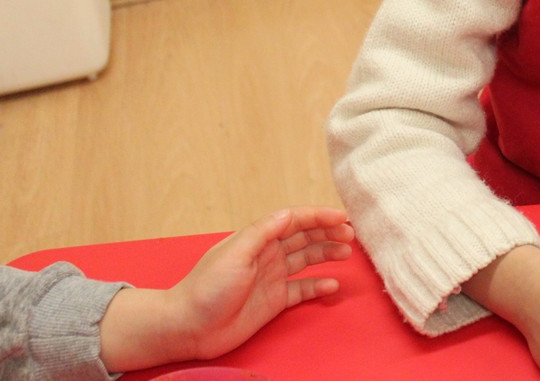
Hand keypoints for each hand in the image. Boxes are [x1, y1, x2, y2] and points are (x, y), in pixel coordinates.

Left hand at [99, 206, 353, 371]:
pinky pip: (302, 290)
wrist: (189, 326)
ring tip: (346, 254)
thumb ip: (262, 232)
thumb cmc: (207, 287)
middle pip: (304, 238)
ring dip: (326, 254)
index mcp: (257, 239)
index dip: (318, 217)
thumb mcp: (235, 253)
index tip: (341, 218)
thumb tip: (288, 213)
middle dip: (328, 233)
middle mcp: (267, 255)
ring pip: (306, 260)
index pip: (293, 221)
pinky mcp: (274, 301)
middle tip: (350, 236)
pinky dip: (318, 286)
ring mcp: (272, 278)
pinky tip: (332, 284)